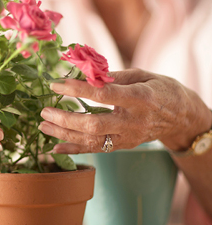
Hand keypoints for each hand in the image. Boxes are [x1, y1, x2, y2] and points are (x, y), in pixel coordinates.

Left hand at [39, 68, 211, 153]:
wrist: (180, 117)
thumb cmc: (160, 89)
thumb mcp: (142, 75)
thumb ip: (113, 76)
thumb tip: (83, 74)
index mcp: (140, 98)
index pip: (103, 94)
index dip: (77, 89)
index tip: (55, 84)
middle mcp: (132, 121)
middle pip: (93, 125)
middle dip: (65, 119)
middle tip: (45, 111)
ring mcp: (127, 138)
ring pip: (91, 141)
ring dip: (64, 134)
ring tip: (43, 126)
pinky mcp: (123, 146)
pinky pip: (96, 150)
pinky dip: (74, 150)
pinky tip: (56, 148)